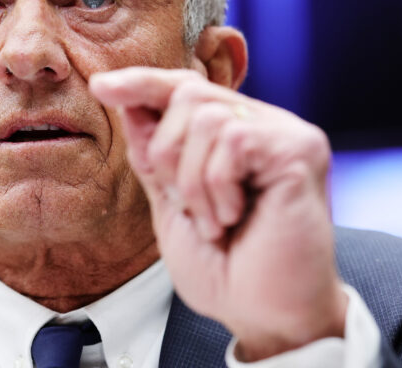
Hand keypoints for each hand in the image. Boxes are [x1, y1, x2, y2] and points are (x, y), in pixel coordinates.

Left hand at [90, 67, 346, 360]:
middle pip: (188, 94)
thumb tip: (129, 103)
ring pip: (206, 117)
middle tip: (189, 207)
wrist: (266, 318)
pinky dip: (217, 186)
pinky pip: (233, 140)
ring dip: (193, 181)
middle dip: (167, 154)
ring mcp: (287, 134)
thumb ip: (154, 156)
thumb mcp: (171, 206)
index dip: (142, 82)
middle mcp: (266, 125)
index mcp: (237, 134)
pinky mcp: (301, 149)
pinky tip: (235, 216)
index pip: (185, 87)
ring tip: (217, 221)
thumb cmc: (227, 272)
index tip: (101, 87)